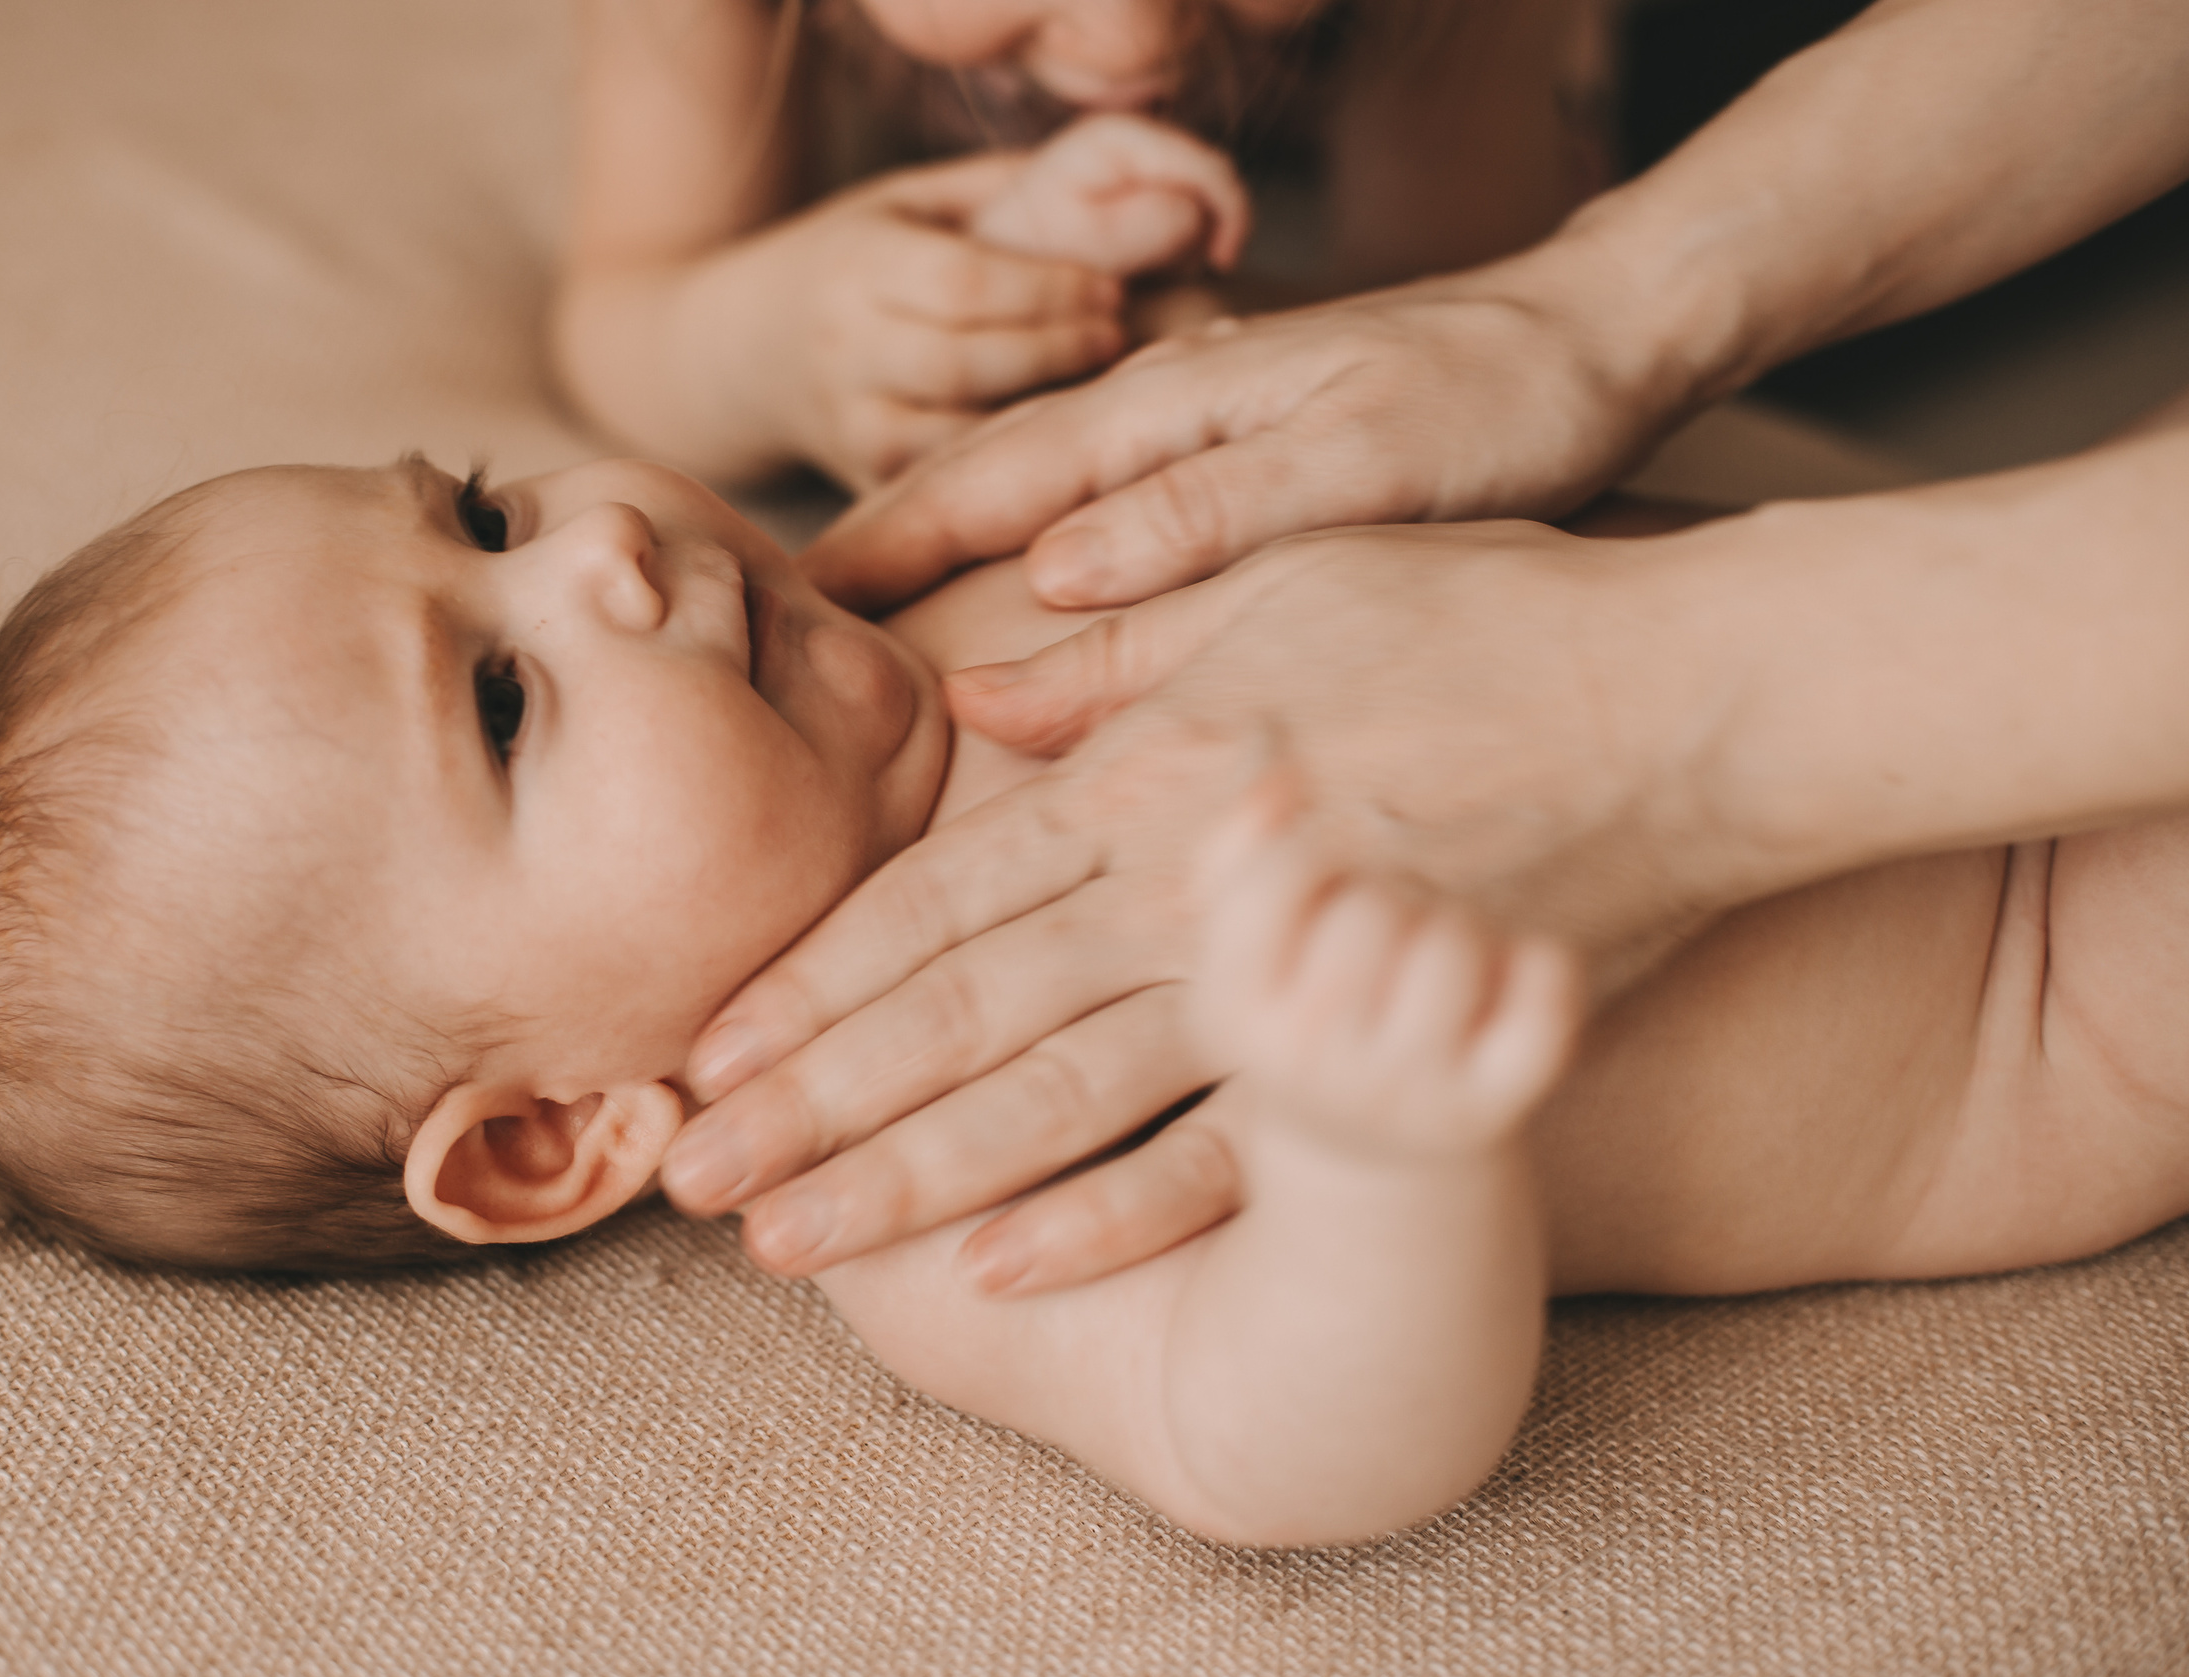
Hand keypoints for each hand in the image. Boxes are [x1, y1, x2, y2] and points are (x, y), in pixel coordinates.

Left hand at [664, 520, 1736, 1282]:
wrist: (1700, 701)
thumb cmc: (1495, 617)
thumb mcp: (1288, 578)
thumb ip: (1122, 646)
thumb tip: (981, 695)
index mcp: (1147, 771)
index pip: (937, 895)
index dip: (811, 980)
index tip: (708, 1050)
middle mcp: (1184, 882)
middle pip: (958, 1011)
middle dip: (812, 1106)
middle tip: (687, 1183)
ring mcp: (1280, 976)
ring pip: (1054, 1096)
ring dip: (909, 1180)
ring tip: (791, 1249)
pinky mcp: (1379, 1048)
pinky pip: (1225, 1153)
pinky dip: (1109, 1217)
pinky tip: (1002, 1271)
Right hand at [725, 154, 1127, 491]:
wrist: (737, 355)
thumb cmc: (848, 263)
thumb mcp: (904, 200)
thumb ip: (996, 191)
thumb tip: (1119, 189)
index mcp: (855, 264)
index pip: (962, 283)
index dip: (1047, 289)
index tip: (1109, 287)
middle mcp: (842, 348)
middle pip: (964, 361)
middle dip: (1054, 349)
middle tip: (1117, 335)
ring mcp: (847, 423)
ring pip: (954, 433)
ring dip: (1036, 415)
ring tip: (1097, 388)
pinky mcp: (860, 478)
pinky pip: (944, 482)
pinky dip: (1004, 466)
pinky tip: (1056, 442)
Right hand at [798, 248, 1671, 610]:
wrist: (1596, 347)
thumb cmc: (1494, 407)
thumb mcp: (1359, 462)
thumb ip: (1206, 512)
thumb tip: (1052, 569)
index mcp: (1175, 403)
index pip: (994, 476)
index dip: (891, 545)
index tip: (800, 608)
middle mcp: (1166, 409)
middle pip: (987, 474)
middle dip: (885, 542)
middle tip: (788, 620)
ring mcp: (1196, 431)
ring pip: (1034, 488)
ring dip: (944, 539)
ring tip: (864, 612)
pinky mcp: (1236, 460)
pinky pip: (1096, 506)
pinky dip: (1028, 542)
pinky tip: (1020, 591)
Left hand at [968, 113, 1249, 278]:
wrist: (987, 266)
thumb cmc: (1028, 257)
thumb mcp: (1087, 244)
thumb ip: (1144, 225)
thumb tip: (1193, 215)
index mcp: (1119, 138)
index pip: (1208, 165)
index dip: (1231, 212)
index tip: (1222, 263)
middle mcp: (1131, 140)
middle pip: (1210, 184)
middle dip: (1204, 232)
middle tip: (1161, 276)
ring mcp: (1135, 165)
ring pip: (1200, 207)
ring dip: (1186, 247)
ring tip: (1137, 276)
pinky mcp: (1135, 192)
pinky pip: (1181, 224)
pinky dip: (1172, 253)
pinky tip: (1137, 272)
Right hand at [1192, 783, 1580, 1161]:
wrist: (1367, 1164)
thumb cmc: (1303, 1018)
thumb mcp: (1241, 952)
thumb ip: (1238, 849)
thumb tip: (1277, 763)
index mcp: (1232, 1017)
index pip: (1280, 877)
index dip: (1314, 853)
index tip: (1322, 884)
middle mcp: (1310, 1065)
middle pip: (1373, 905)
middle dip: (1389, 897)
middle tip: (1386, 939)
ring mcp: (1404, 1095)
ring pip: (1454, 940)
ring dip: (1461, 928)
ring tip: (1441, 966)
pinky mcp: (1492, 1110)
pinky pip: (1544, 985)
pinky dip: (1541, 965)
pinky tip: (1512, 985)